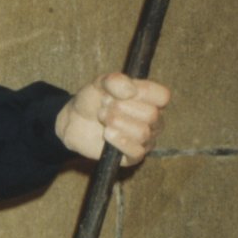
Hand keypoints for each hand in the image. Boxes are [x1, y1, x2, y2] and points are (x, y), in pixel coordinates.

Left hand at [55, 72, 169, 165]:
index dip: (142, 92)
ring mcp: (145, 140)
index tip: (123, 92)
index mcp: (151, 100)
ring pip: (143, 133)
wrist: (74, 121)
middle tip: (104, 105)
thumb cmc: (93, 100)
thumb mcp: (99, 83)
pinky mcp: (133, 157)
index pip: (162, 96)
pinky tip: (107, 134)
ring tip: (102, 117)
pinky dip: (120, 141)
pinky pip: (137, 152)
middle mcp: (153, 121)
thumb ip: (115, 80)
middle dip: (122, 108)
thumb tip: (131, 91)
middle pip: (152, 115)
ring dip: (117, 123)